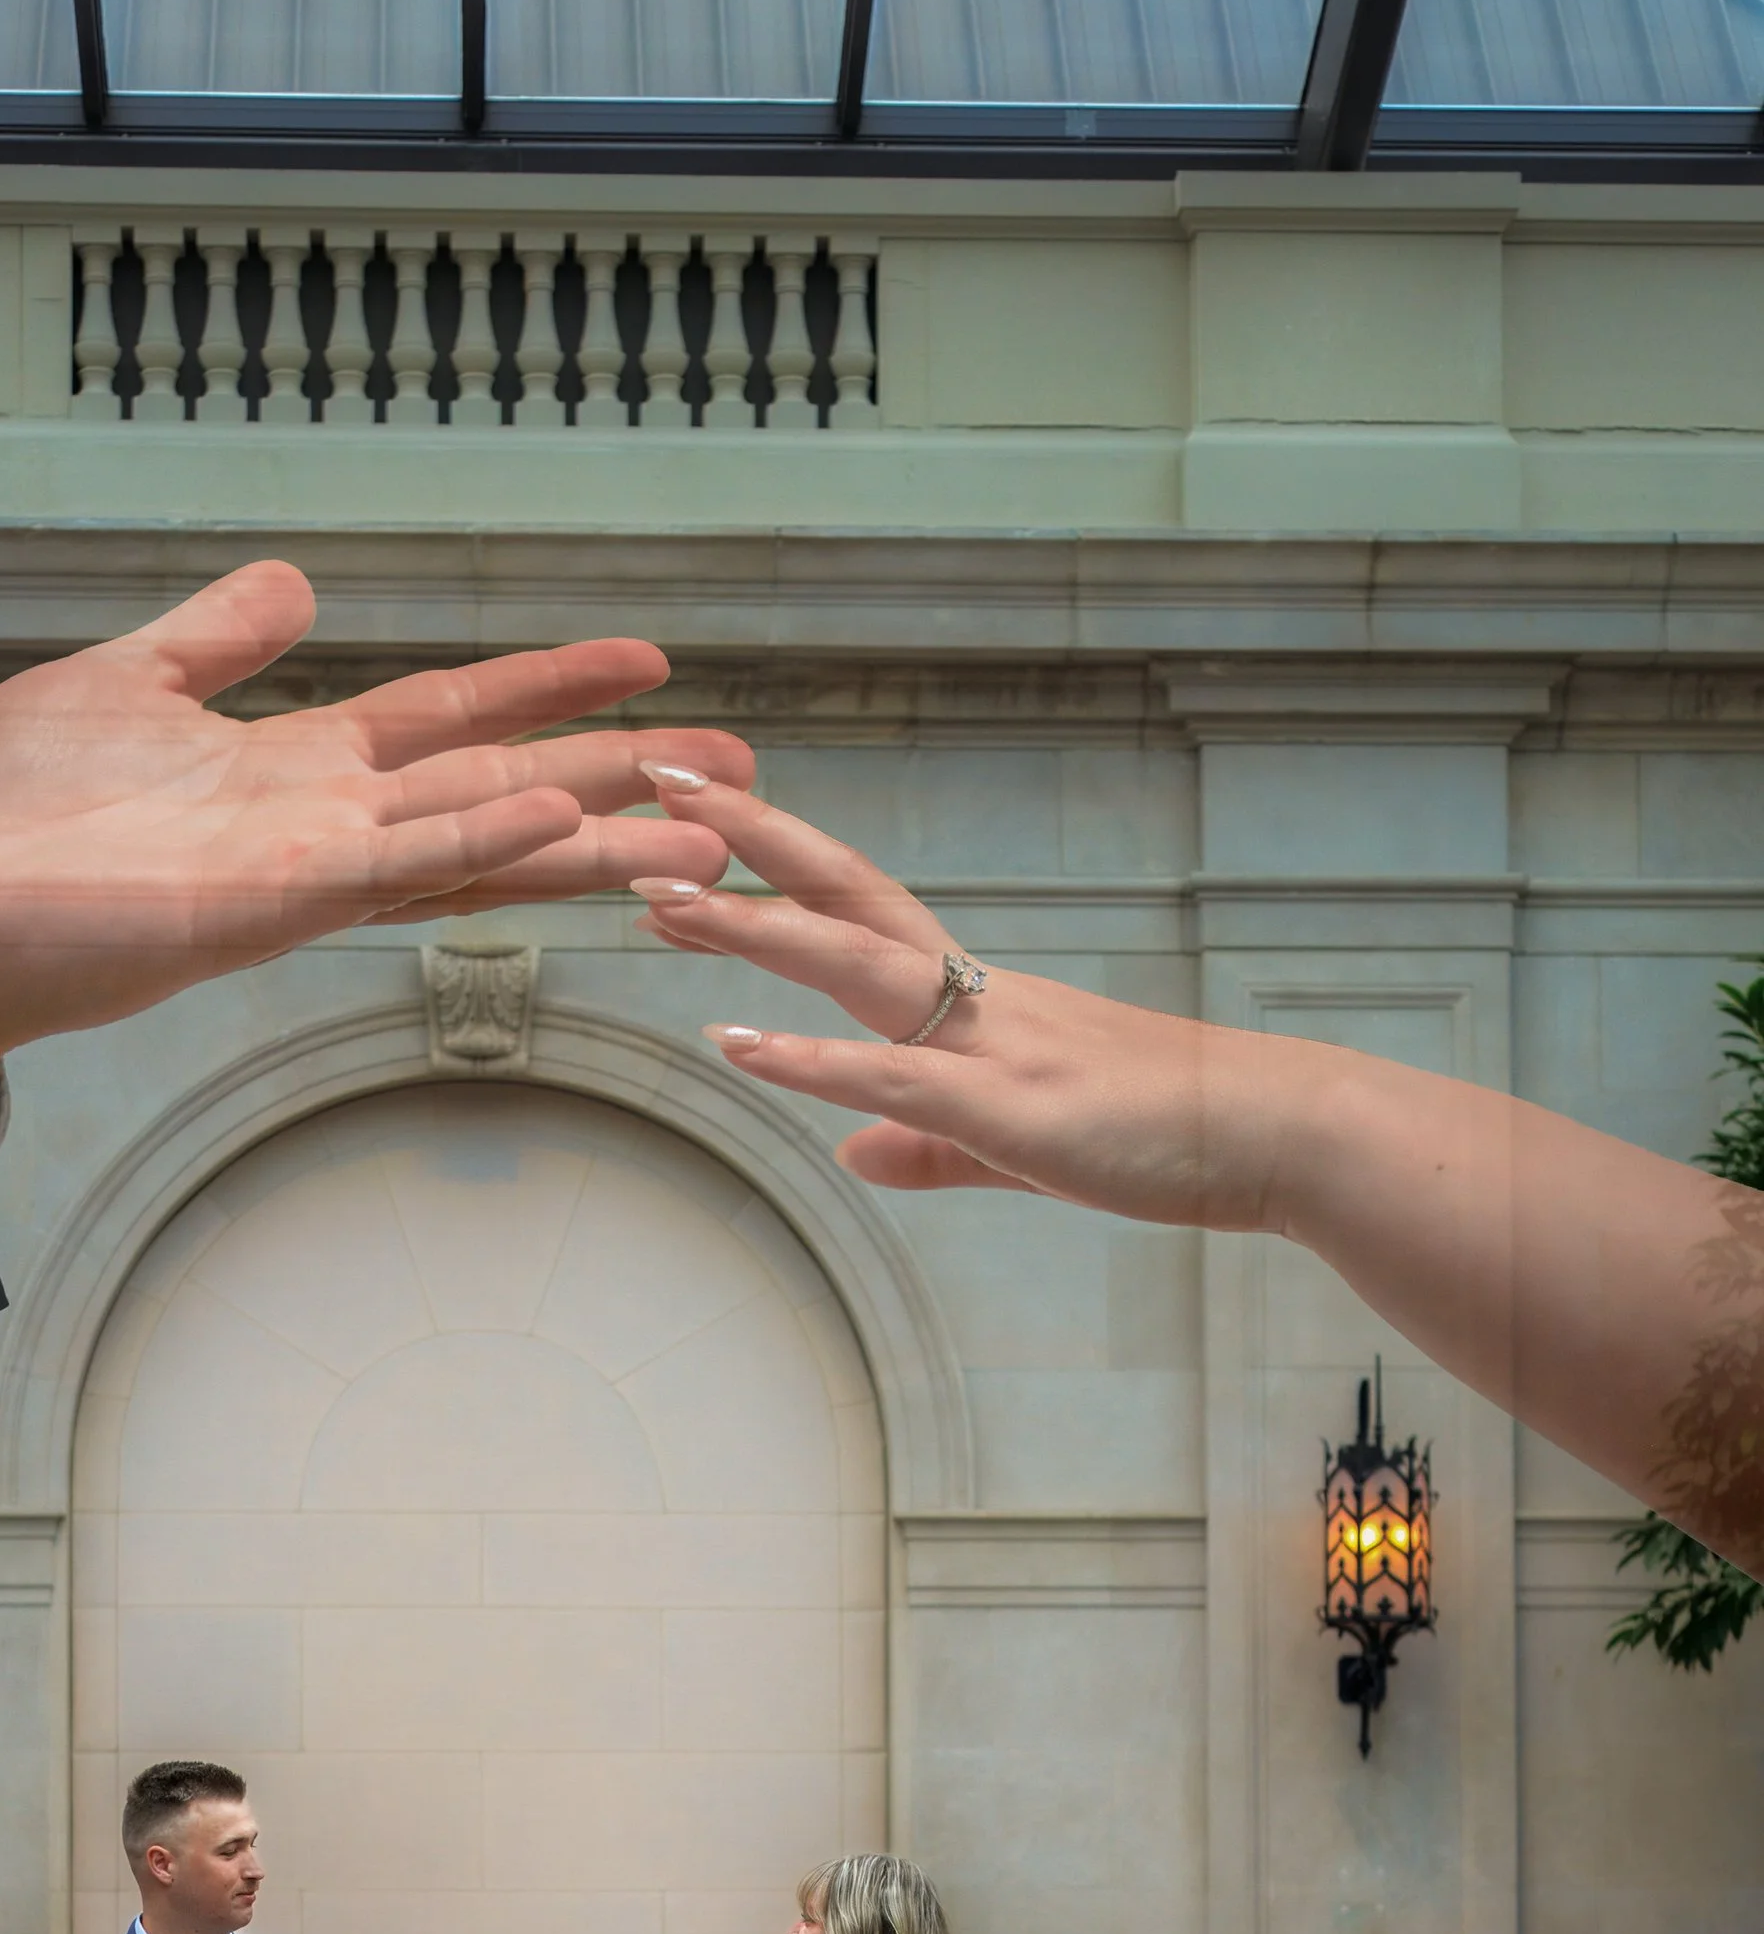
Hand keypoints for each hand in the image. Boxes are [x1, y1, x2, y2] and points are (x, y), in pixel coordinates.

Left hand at [0, 560, 750, 1110]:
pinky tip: (554, 817)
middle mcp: (323, 824)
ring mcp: (301, 869)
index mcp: (296, 771)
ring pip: (477, 842)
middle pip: (502, 790)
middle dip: (621, 782)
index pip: (453, 720)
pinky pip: (391, 866)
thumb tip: (292, 584)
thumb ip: (214, 639)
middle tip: (740, 778)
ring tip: (698, 826)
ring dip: (589, 831)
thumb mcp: (124, 684)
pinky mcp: (261, 901)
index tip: (647, 667)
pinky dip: (474, 841)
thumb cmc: (8, 820)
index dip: (549, 688)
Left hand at [631, 772, 1337, 1233]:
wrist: (1278, 1133)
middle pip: (845, 894)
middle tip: (656, 780)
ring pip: (856, 966)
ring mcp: (993, 1045)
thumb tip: (854, 1153)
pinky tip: (736, 1043)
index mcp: (979, 999)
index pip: (859, 906)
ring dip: (755, 927)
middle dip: (748, 839)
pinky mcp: (1010, 1111)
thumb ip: (929, 1147)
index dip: (777, 860)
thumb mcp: (1026, 1144)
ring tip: (660, 894)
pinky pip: (894, 1077)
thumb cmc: (1168, 1132)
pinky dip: (811, 1062)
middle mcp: (977, 998)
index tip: (698, 822)